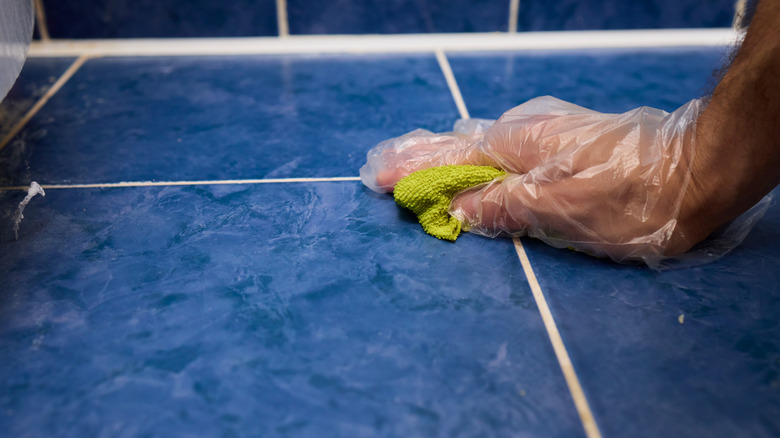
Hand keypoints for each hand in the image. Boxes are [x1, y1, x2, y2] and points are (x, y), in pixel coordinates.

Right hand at [361, 96, 705, 263]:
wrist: (695, 175)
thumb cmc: (626, 198)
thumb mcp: (557, 209)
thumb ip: (501, 205)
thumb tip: (455, 206)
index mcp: (515, 146)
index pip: (448, 157)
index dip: (412, 170)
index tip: (376, 178)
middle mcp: (524, 135)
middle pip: (458, 145)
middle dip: (419, 158)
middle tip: (381, 169)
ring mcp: (544, 140)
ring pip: (480, 148)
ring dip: (444, 159)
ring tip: (412, 166)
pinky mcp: (563, 150)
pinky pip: (502, 155)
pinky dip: (474, 163)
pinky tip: (469, 167)